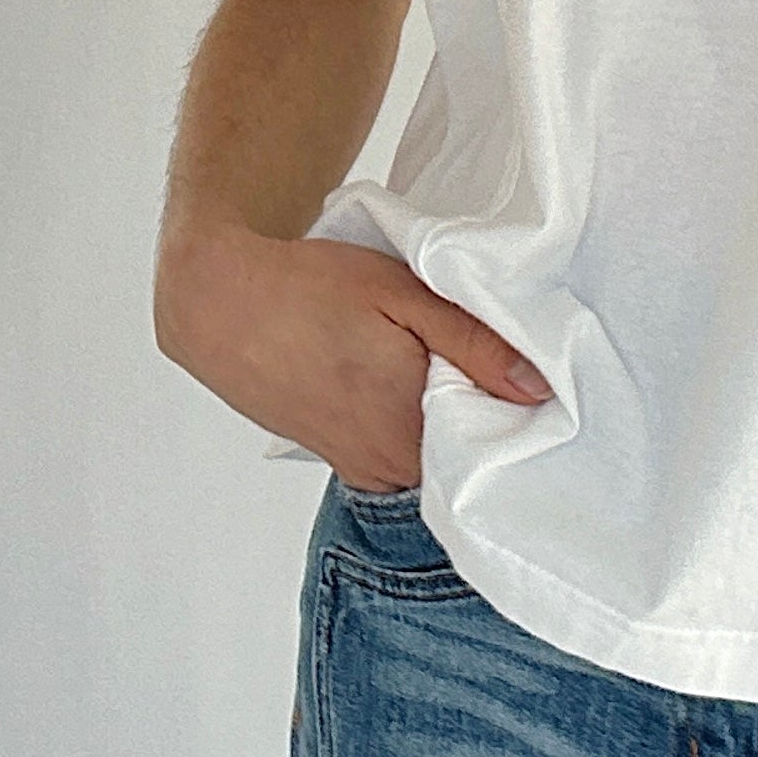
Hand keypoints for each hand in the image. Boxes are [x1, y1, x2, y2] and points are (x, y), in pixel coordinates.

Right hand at [154, 215, 550, 490]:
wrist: (218, 302)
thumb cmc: (307, 288)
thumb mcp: (402, 294)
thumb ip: (474, 343)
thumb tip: (540, 388)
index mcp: (409, 428)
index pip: (499, 440)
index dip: (517, 403)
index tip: (521, 366)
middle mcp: (387, 465)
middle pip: (469, 452)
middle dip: (485, 410)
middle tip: (479, 353)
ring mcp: (362, 468)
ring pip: (435, 455)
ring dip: (447, 417)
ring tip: (432, 361)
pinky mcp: (342, 461)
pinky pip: (402, 456)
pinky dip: (414, 425)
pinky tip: (404, 380)